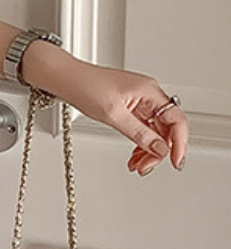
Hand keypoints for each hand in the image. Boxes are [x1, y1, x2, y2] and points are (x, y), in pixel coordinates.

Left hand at [53, 58, 187, 175]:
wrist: (69, 80)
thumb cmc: (88, 88)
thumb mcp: (114, 115)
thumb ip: (139, 134)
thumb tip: (159, 148)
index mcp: (150, 92)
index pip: (176, 120)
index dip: (179, 143)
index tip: (175, 162)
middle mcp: (149, 96)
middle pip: (166, 129)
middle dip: (158, 151)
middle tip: (145, 168)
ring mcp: (140, 103)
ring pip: (154, 132)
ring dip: (148, 151)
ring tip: (136, 166)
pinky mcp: (131, 109)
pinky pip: (143, 130)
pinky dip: (139, 144)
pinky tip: (133, 156)